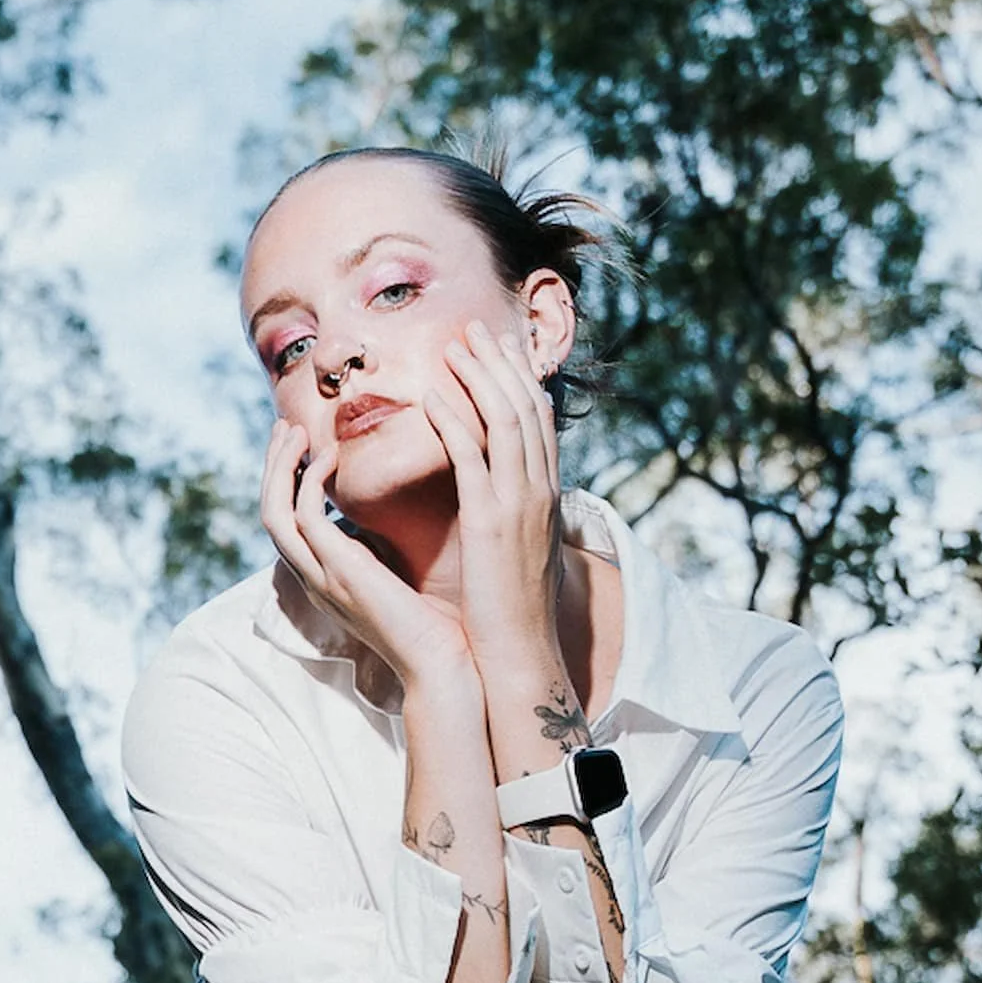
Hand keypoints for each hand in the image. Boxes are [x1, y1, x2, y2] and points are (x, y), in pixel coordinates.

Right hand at [258, 421, 473, 695]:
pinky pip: (304, 515)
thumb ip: (386, 545)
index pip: (287, 523)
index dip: (287, 481)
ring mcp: (322, 576)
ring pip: (273, 511)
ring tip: (295, 430)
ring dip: (280, 466)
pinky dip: (310, 481)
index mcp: (327, 578)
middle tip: (287, 425)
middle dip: (274, 465)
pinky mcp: (338, 571)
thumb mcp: (402, 575)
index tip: (304, 444)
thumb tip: (397, 508)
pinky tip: (331, 457)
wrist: (446, 664)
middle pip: (270, 512)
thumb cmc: (437, 626)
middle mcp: (315, 578)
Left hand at [417, 320, 565, 691]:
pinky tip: (433, 395)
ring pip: (505, 421)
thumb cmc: (514, 611)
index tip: (500, 348)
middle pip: (526, 408)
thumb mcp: (523, 551)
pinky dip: (454, 420)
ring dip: (478, 377)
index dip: (521, 379)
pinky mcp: (490, 522)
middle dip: (500, 364)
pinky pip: (472, 458)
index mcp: (548, 497)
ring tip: (454, 346)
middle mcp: (540, 492)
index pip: (540, 421)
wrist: (521, 653)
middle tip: (473, 330)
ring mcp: (519, 504)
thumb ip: (520, 515)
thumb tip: (513, 494)